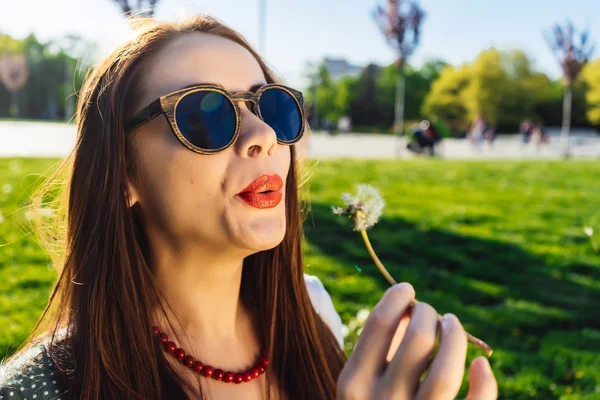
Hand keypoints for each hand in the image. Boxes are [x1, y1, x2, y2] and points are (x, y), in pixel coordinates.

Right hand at [337, 283, 497, 399]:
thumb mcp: (361, 386)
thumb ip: (379, 348)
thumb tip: (409, 308)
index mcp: (353, 383)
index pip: (378, 323)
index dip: (397, 297)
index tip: (408, 289)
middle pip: (418, 338)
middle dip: (430, 313)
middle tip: (432, 313)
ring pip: (447, 368)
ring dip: (456, 337)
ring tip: (453, 324)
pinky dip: (486, 381)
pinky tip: (483, 365)